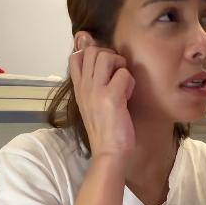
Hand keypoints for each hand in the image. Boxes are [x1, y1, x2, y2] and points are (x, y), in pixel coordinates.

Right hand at [69, 45, 135, 160]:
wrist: (108, 153)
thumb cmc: (104, 130)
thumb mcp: (91, 105)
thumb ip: (93, 85)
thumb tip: (103, 69)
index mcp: (78, 89)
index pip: (75, 56)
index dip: (92, 53)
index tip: (105, 68)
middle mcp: (84, 87)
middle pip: (92, 51)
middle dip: (110, 56)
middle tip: (117, 74)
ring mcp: (96, 91)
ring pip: (106, 57)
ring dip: (120, 65)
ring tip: (123, 83)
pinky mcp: (111, 97)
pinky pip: (124, 74)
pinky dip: (130, 82)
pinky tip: (128, 97)